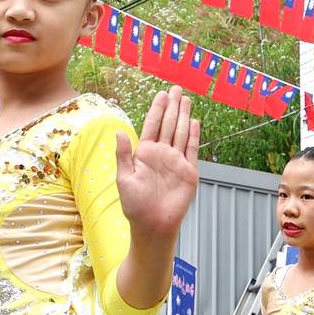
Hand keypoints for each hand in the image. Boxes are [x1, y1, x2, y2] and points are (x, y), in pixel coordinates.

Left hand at [116, 92, 201, 238]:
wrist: (153, 225)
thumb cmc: (135, 206)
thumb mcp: (124, 179)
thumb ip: (123, 155)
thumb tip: (119, 132)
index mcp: (145, 153)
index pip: (152, 125)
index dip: (156, 109)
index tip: (160, 94)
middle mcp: (161, 154)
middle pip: (168, 124)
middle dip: (172, 106)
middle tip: (176, 88)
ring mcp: (176, 162)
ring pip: (180, 132)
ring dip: (183, 116)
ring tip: (185, 99)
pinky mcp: (188, 172)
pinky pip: (191, 150)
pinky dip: (193, 136)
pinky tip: (194, 122)